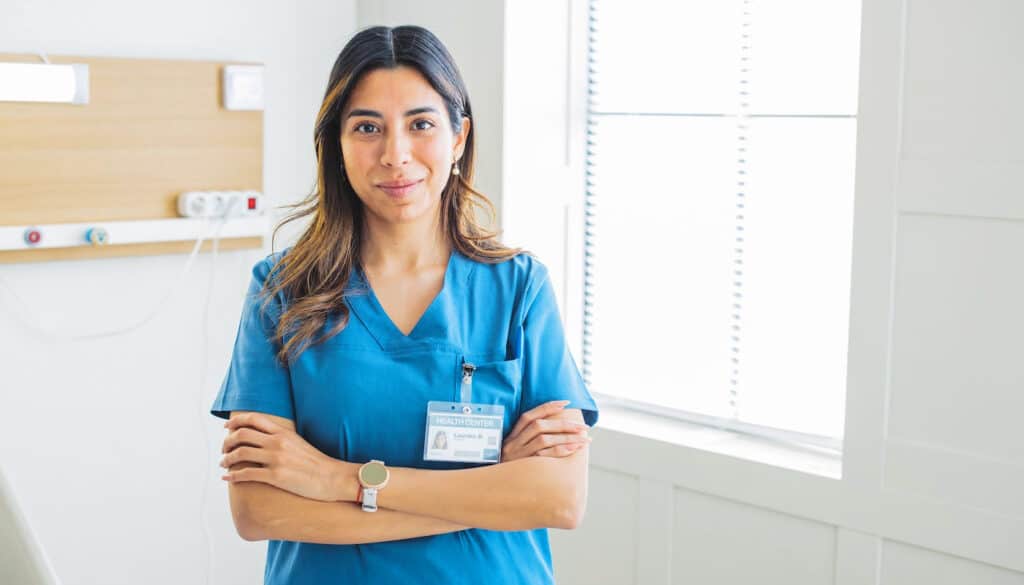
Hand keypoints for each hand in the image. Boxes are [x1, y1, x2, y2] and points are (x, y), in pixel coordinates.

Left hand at [220, 412, 351, 501]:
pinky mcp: (276, 476)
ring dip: (227, 458)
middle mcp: (277, 442)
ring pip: (240, 453)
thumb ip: (280, 438)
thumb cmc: (316, 462)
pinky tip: (227, 478)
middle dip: (227, 442)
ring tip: (223, 464)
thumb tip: (263, 439)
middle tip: (224, 449)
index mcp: (283, 432)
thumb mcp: (297, 443)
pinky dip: (233, 476)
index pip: (253, 419)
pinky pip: (247, 474)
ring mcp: (276, 459)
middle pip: (242, 435)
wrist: (332, 477)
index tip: (226, 428)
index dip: (236, 422)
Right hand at [501, 400, 591, 461]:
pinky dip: (561, 451)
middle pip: (539, 426)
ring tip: (584, 439)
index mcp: (511, 436)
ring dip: (567, 437)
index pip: (528, 416)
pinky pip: (545, 457)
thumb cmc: (511, 470)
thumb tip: (554, 428)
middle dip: (563, 424)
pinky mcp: (524, 469)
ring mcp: (518, 457)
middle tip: (583, 427)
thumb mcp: (513, 452)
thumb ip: (526, 440)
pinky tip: (574, 449)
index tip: (566, 403)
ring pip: (544, 440)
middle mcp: (513, 444)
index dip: (547, 407)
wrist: (496, 490)